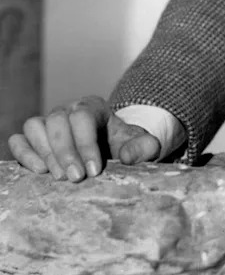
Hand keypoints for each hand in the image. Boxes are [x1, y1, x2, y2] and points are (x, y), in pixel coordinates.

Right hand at [8, 95, 160, 181]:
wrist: (111, 149)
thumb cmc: (125, 145)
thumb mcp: (143, 145)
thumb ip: (143, 147)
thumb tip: (128, 157)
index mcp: (94, 107)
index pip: (83, 116)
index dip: (86, 143)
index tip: (94, 171)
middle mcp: (67, 110)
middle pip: (57, 121)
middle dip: (65, 152)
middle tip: (76, 178)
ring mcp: (48, 123)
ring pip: (35, 126)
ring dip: (44, 152)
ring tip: (59, 177)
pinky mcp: (33, 139)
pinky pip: (19, 139)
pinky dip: (24, 153)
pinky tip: (39, 171)